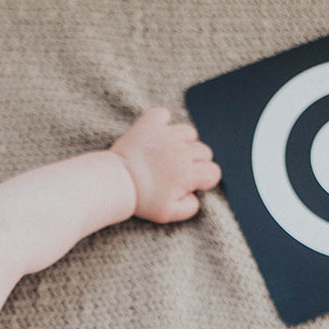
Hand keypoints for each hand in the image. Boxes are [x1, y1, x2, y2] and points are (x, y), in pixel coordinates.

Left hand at [111, 106, 221, 223]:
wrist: (115, 184)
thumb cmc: (142, 200)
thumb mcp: (168, 214)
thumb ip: (189, 207)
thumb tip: (195, 197)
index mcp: (189, 173)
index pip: (213, 171)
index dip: (205, 179)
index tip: (192, 183)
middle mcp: (182, 151)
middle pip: (203, 151)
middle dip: (195, 161)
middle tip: (177, 171)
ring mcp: (167, 135)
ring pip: (188, 132)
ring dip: (183, 141)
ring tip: (168, 153)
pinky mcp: (150, 125)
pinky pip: (163, 114)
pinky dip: (162, 121)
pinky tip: (157, 134)